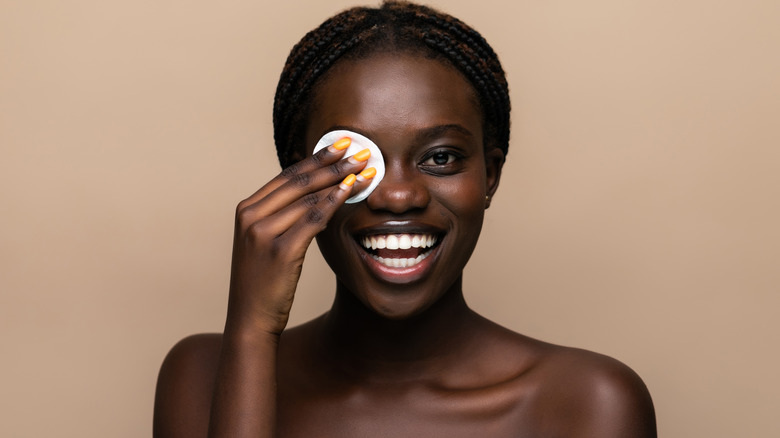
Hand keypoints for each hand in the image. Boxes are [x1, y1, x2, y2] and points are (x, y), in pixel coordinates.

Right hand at [225, 140, 373, 336]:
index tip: (340, 146)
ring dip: (339, 180)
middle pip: (299, 181)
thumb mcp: (265, 242)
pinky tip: (350, 191)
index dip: (316, 158)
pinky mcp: (280, 250)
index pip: (287, 176)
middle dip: (333, 163)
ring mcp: (262, 233)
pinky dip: (333, 202)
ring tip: (364, 170)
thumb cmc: (263, 282)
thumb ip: (282, 216)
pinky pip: (313, 219)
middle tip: (361, 151)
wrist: (251, 318)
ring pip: (308, 198)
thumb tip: (317, 192)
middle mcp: (250, 217)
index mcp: (246, 210)